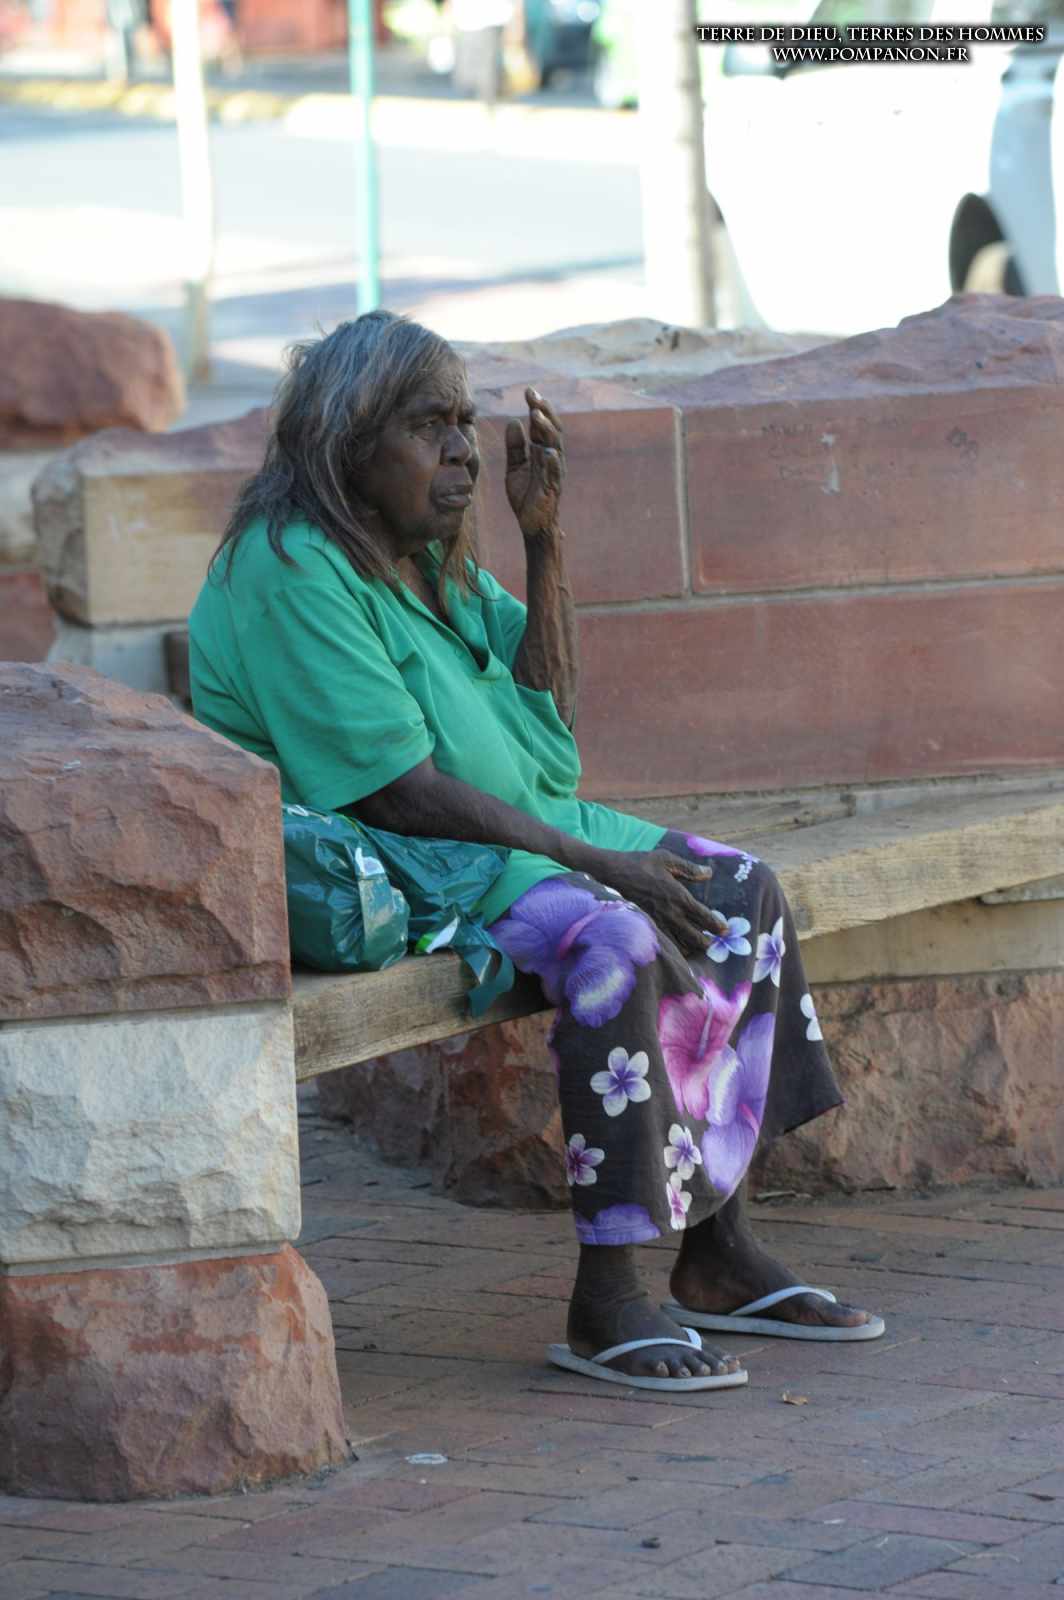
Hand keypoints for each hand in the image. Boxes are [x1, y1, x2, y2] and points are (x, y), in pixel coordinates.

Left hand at [505, 386, 565, 538]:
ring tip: (536, 415)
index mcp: (542, 451)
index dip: (537, 407)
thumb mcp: (515, 467)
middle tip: (533, 397)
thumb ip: (515, 446)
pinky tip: (547, 451)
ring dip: (546, 430)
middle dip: (544, 412)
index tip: (528, 391)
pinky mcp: (552, 488)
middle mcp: (551, 458)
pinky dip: (552, 462)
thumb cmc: (525, 495)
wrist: (531, 523)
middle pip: (552, 429)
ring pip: (554, 446)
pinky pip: (554, 473)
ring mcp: (554, 472)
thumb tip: (514, 422)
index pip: (542, 425)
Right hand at [588, 850, 728, 958]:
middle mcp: (670, 912)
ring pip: (680, 943)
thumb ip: (689, 868)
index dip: (716, 925)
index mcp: (679, 896)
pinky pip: (664, 943)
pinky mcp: (646, 925)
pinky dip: (674, 948)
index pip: (704, 916)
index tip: (724, 931)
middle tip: (712, 944)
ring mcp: (658, 921)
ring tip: (697, 948)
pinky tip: (677, 948)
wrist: (612, 873)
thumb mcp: (666, 859)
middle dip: (706, 942)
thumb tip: (708, 873)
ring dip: (691, 947)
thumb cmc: (640, 863)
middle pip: (695, 936)